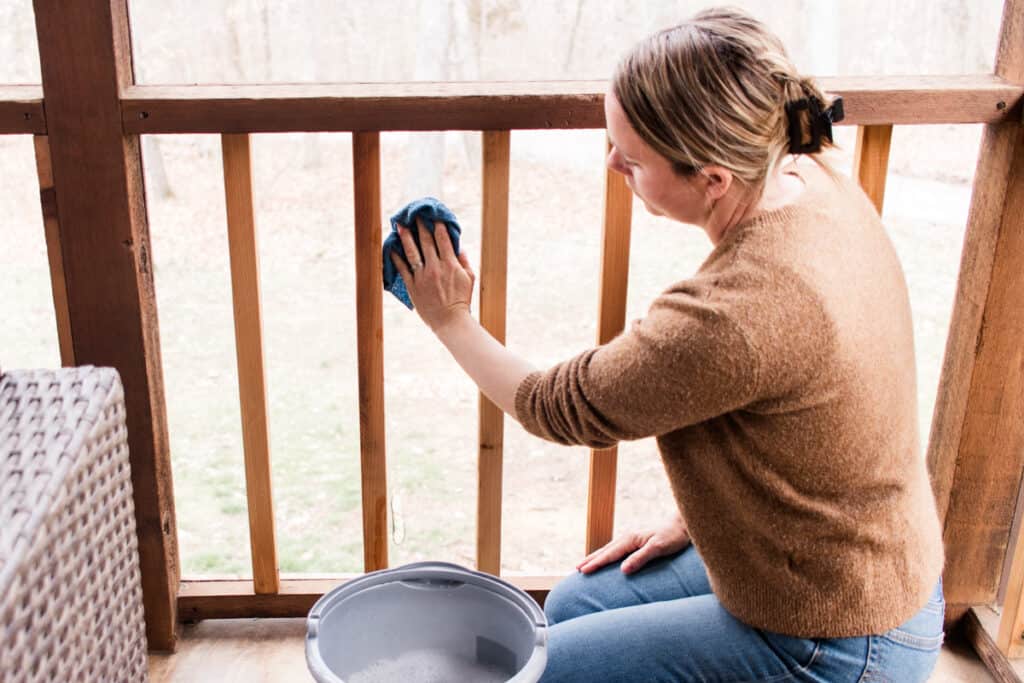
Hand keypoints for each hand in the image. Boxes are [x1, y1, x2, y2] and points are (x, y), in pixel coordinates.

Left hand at [390, 217, 475, 332]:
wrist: (450, 321)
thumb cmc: (462, 301)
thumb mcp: (470, 279)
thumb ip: (465, 262)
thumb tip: (459, 248)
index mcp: (450, 264)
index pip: (443, 239)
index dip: (438, 226)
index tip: (433, 217)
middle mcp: (435, 267)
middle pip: (426, 242)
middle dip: (420, 226)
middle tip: (415, 215)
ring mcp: (422, 276)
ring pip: (412, 252)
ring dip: (405, 237)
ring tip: (400, 226)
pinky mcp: (413, 286)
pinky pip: (403, 269)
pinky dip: (397, 258)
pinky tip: (392, 249)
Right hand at [576, 513, 689, 574]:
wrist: (683, 526)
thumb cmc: (673, 538)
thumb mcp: (658, 548)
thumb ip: (641, 558)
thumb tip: (623, 570)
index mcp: (630, 539)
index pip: (609, 554)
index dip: (595, 563)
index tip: (582, 571)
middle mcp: (628, 538)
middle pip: (605, 550)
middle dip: (590, 559)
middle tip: (576, 569)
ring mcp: (631, 539)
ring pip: (608, 549)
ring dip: (596, 557)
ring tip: (584, 565)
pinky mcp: (636, 542)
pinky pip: (616, 550)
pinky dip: (606, 555)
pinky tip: (605, 559)